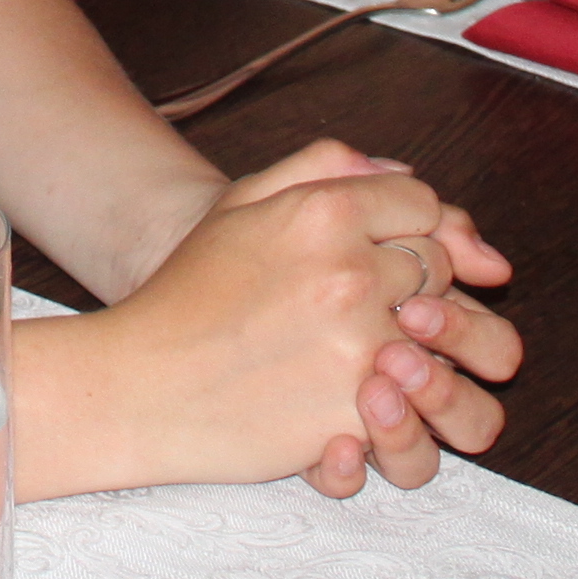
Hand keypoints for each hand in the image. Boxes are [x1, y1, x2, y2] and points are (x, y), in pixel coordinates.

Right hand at [220, 139, 520, 488]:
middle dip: (409, 281)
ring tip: (362, 347)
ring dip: (410, 340)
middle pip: (437, 264)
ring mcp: (361, 345)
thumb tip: (395, 169)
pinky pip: (413, 397)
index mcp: (325, 212)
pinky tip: (348, 390)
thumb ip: (324, 167)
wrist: (139, 386)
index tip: (376, 249)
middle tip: (355, 301)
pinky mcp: (359, 411)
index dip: (404, 226)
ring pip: (438, 333)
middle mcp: (352, 272)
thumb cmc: (186, 295)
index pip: (421, 202)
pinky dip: (392, 398)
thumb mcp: (241, 203)